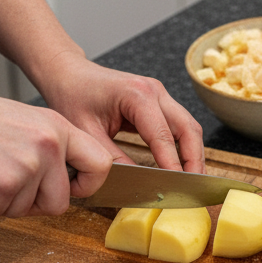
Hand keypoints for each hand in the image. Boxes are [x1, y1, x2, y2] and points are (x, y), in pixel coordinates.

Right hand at [0, 94, 114, 216]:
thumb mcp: (20, 124)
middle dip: (33, 200)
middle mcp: (46, 143)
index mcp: (55, 126)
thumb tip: (73, 181)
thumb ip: (49, 148)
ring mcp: (26, 164)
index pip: (101, 164)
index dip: (89, 184)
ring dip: (6, 200)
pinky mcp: (5, 182)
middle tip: (4, 176)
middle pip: (60, 200)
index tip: (75, 188)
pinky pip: (4, 211)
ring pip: (29, 209)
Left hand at [42, 55, 204, 174]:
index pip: (164, 137)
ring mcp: (160, 95)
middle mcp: (155, 91)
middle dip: (193, 161)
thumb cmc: (72, 96)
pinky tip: (182, 165)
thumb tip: (138, 183)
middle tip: (192, 187)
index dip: (172, 166)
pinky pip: (182, 127)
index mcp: (137, 94)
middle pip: (189, 129)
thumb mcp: (87, 133)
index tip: (176, 189)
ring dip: (193, 155)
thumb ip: (114, 159)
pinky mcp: (160, 102)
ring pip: (190, 128)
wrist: (67, 73)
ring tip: (191, 180)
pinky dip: (185, 147)